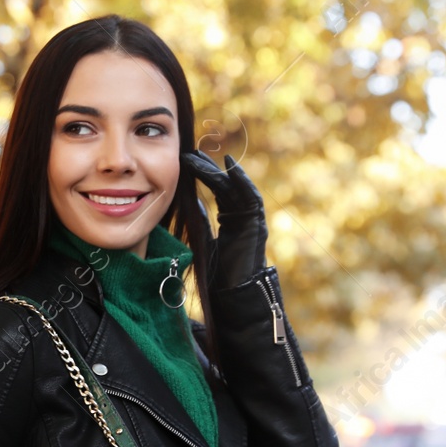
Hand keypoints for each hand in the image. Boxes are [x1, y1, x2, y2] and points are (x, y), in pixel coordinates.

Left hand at [183, 149, 266, 290]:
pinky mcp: (257, 224)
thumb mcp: (203, 240)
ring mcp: (251, 220)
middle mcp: (243, 216)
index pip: (218, 191)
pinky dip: (242, 181)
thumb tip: (192, 201)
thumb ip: (200, 221)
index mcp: (231, 220)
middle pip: (226, 186)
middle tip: (192, 152)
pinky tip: (230, 167)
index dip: (204, 175)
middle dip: (209, 168)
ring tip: (204, 157)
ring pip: (236, 188)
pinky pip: (252, 197)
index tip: (188, 161)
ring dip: (220, 172)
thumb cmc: (217, 273)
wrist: (232, 294)